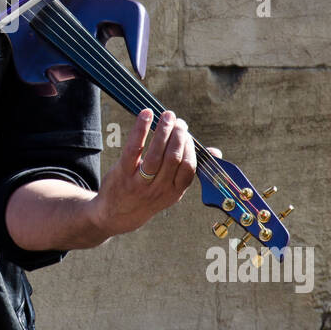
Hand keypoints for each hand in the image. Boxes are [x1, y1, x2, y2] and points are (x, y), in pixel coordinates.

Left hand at [90, 109, 221, 238]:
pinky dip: (140, 129)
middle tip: (178, 121)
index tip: (186, 132)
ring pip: (156, 154)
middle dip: (178, 136)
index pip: (188, 167)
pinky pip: (134, 149)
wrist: (115, 214)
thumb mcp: (170, 190)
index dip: (190, 147)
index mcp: (174, 192)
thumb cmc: (147, 195)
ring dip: (164, 131)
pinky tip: (146, 114)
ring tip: (167, 115)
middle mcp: (159, 189)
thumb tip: (215, 152)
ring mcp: (140, 183)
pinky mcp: (123, 174)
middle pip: (173, 158)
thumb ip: (188, 169)